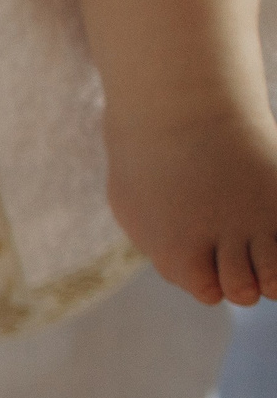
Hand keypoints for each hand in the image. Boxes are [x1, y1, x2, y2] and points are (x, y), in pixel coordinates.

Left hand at [104, 101, 276, 302]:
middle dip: (242, 274)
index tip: (203, 246)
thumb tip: (196, 271)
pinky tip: (270, 225)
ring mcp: (257, 221)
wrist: (179, 105)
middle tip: (233, 240)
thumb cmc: (148, 155)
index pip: (210, 292)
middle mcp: (222, 245)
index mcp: (178, 256)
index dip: (208, 274)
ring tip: (257, 237)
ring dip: (272, 265)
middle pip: (245, 291)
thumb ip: (162, 246)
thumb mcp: (134, 207)